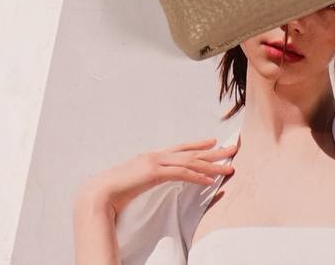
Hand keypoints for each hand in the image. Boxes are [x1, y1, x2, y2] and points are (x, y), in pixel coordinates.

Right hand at [73, 137, 238, 219]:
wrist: (101, 191)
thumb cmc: (116, 189)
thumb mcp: (136, 181)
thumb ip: (147, 177)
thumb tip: (153, 179)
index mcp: (153, 157)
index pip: (181, 149)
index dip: (198, 145)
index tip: (214, 143)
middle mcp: (157, 155)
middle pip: (191, 152)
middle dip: (214, 152)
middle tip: (233, 149)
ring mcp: (156, 161)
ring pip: (190, 161)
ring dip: (212, 165)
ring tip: (229, 167)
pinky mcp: (155, 172)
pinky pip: (181, 174)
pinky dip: (197, 176)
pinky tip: (210, 180)